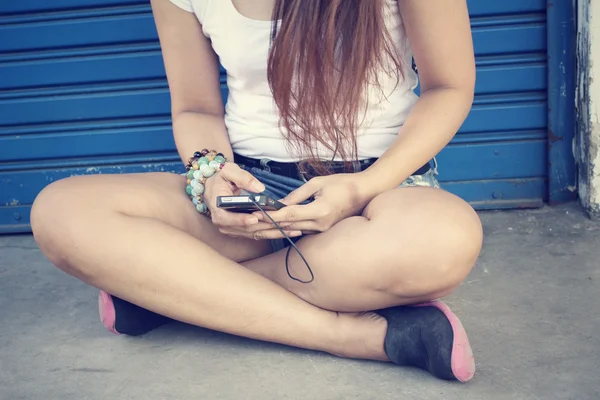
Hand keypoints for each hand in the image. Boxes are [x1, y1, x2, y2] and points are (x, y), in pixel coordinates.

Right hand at [204, 163, 302, 238]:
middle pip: (247, 228)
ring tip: (293, 228)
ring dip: (274, 232)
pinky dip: (273, 233)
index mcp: (218, 209)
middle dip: (267, 226)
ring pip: (256, 234)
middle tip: (285, 222)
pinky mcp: (242, 232)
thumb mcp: (228, 171)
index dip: (242, 219)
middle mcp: (224, 223)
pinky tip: (289, 231)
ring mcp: (233, 229)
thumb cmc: (221, 178)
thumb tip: (259, 188)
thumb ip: (243, 178)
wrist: (214, 188)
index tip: (255, 218)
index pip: (229, 218)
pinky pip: (259, 234)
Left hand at [253, 173, 373, 234]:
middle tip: (250, 220)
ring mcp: (323, 230)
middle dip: (268, 223)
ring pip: (294, 230)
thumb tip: (280, 203)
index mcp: (320, 211)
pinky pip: (303, 230)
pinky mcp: (324, 231)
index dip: (271, 215)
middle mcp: (321, 225)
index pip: (289, 215)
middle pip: (289, 226)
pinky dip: (289, 227)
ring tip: (258, 224)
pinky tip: (276, 225)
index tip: (255, 213)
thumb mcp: (317, 183)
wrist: (365, 192)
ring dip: (277, 227)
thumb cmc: (343, 183)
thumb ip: (297, 195)